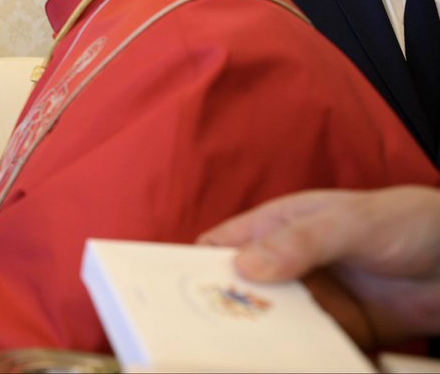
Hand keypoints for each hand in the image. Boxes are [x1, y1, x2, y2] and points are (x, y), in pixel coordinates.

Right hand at [198, 186, 439, 347]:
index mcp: (275, 228)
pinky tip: (299, 365)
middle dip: (225, 315)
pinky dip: (305, 360)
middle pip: (241, 294)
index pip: (219, 248)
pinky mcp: (343, 334)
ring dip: (265, 344)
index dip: (193, 268)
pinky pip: (313, 352)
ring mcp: (314, 303)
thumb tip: (245, 267)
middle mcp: (287, 267)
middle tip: (210, 340)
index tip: (175, 295)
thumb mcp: (349, 222)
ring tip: (252, 359)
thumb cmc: (405, 221)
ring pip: (274, 328)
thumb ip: (300, 242)